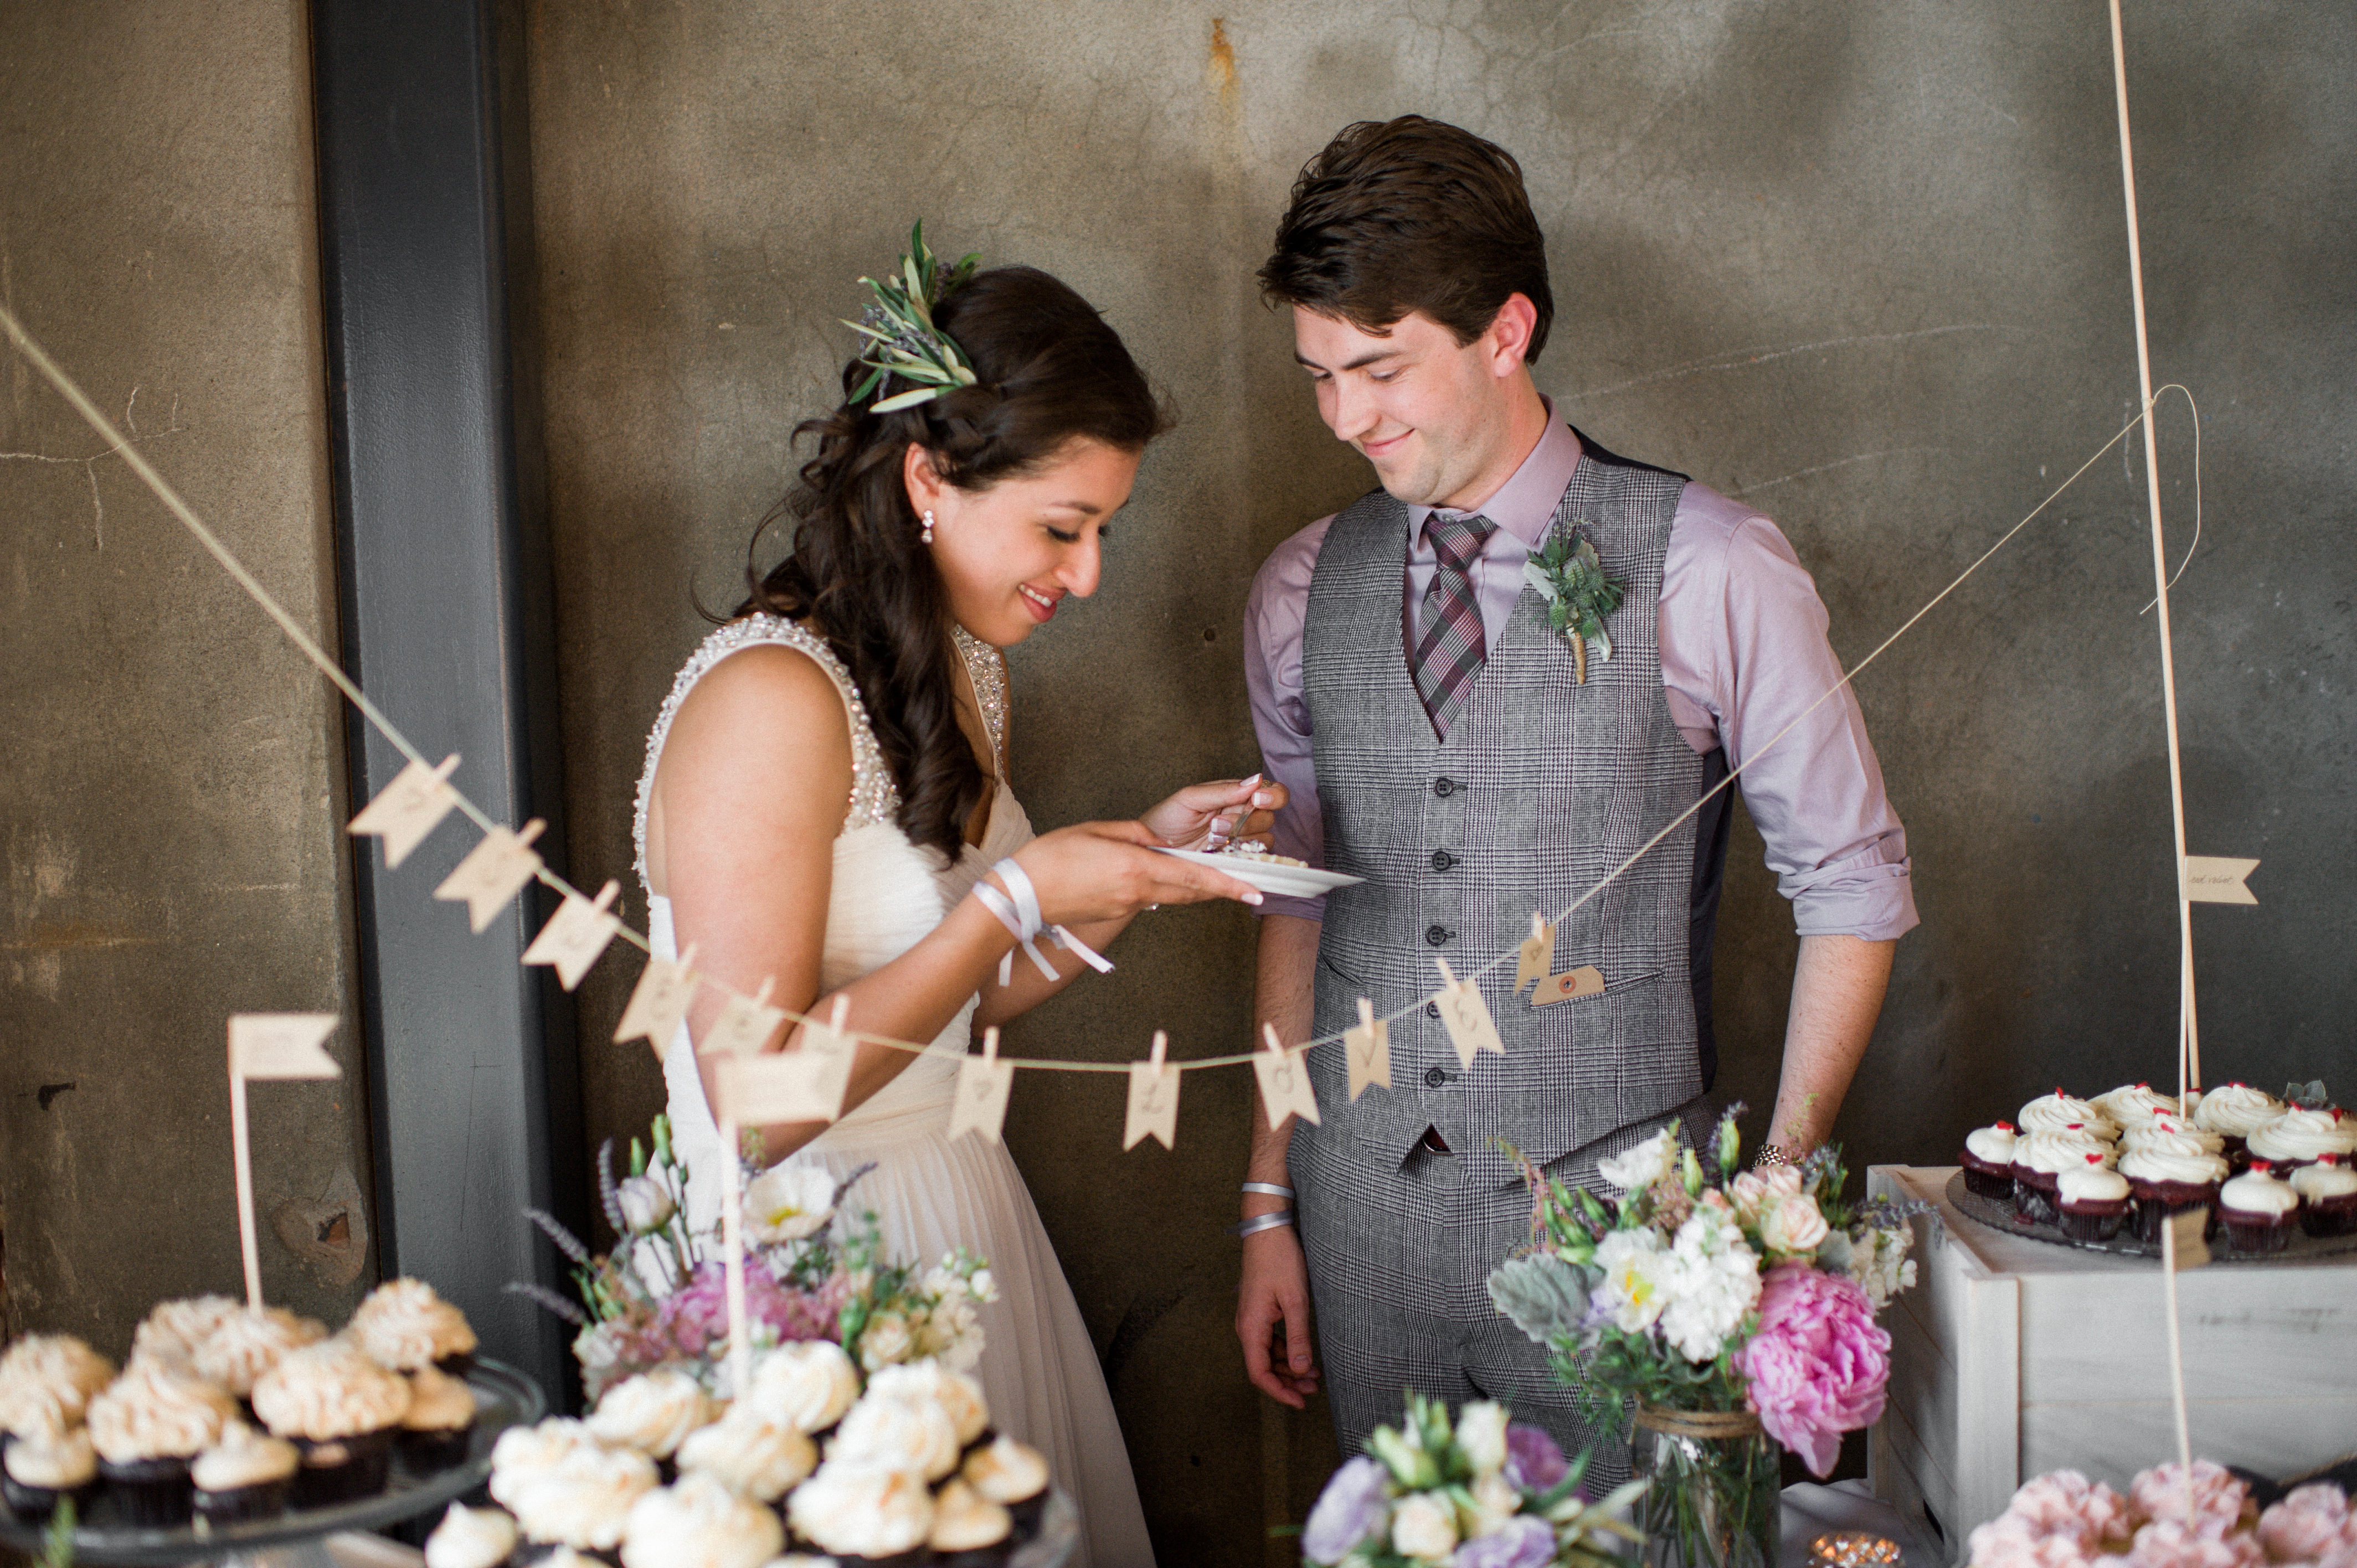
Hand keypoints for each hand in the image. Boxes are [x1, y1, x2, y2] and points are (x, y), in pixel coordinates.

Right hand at [1004, 819, 1262, 926]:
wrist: (1021, 897)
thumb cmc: (1050, 858)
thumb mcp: (1094, 830)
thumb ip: (1133, 833)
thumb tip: (1158, 841)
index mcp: (1136, 866)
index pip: (1193, 877)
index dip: (1228, 884)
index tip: (1255, 890)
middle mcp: (1137, 891)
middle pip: (1190, 892)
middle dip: (1223, 890)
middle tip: (1253, 889)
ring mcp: (1126, 906)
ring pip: (1172, 897)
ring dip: (1196, 890)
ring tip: (1220, 883)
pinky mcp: (1115, 913)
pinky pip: (1150, 899)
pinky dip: (1166, 890)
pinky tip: (1167, 879)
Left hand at [1141, 774, 1287, 851]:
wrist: (1150, 850)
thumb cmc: (1166, 819)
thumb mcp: (1191, 798)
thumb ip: (1224, 790)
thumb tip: (1256, 780)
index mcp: (1236, 795)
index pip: (1271, 791)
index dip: (1273, 795)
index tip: (1258, 799)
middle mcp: (1242, 816)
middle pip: (1268, 817)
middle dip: (1245, 821)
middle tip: (1218, 824)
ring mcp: (1240, 840)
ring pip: (1264, 839)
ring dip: (1240, 838)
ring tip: (1212, 838)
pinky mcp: (1235, 860)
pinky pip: (1253, 859)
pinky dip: (1240, 855)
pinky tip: (1219, 851)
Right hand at [1236, 1224, 1319, 1407]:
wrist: (1268, 1230)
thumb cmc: (1280, 1260)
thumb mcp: (1295, 1300)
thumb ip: (1298, 1337)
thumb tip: (1301, 1369)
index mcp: (1251, 1326)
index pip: (1259, 1373)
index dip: (1279, 1392)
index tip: (1299, 1402)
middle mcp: (1247, 1326)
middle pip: (1263, 1367)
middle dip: (1287, 1382)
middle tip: (1313, 1389)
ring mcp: (1252, 1319)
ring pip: (1267, 1355)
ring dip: (1288, 1367)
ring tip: (1314, 1374)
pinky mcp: (1260, 1311)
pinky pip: (1270, 1340)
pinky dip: (1286, 1351)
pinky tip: (1302, 1354)